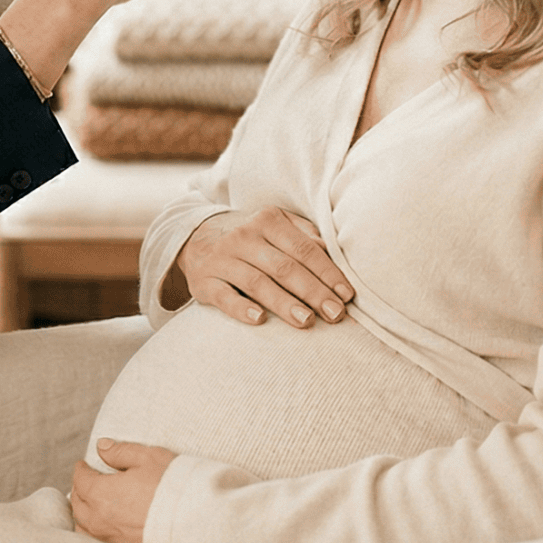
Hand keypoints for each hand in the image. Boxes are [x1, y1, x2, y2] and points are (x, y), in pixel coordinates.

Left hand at [71, 439, 174, 542]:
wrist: (194, 523)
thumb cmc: (172, 487)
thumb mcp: (148, 458)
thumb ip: (121, 452)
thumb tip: (101, 447)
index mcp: (102, 493)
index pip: (81, 480)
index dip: (81, 469)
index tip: (84, 465)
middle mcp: (101, 519)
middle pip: (78, 503)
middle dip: (79, 489)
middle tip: (85, 481)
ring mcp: (111, 538)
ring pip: (84, 526)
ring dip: (83, 513)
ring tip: (89, 504)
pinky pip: (98, 541)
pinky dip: (94, 531)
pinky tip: (102, 527)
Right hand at [165, 206, 352, 328]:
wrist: (194, 234)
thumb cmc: (250, 235)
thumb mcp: (276, 224)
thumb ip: (304, 236)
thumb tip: (333, 255)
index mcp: (268, 220)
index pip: (304, 249)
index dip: (327, 273)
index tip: (347, 295)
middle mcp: (244, 237)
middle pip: (284, 267)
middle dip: (313, 292)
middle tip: (335, 314)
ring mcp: (222, 259)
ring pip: (257, 283)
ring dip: (284, 303)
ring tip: (307, 321)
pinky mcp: (204, 281)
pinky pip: (223, 296)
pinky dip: (241, 309)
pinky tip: (260, 320)